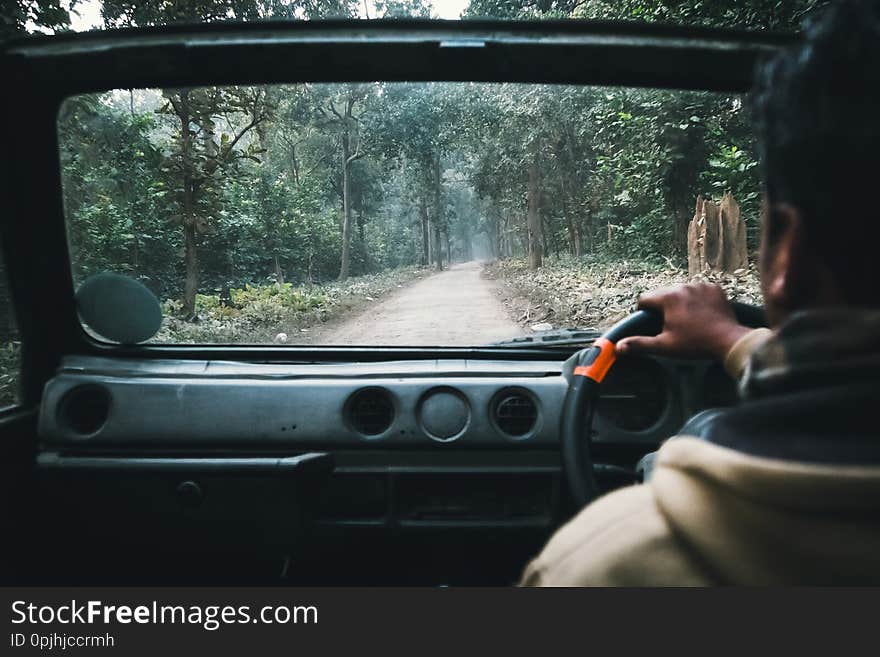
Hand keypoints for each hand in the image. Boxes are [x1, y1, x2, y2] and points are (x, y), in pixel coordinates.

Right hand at [616, 283, 750, 360]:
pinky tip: (701, 314)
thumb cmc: (695, 344)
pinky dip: (697, 299)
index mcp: (668, 298)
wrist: (728, 340)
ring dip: (680, 302)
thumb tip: (618, 347)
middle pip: (663, 294)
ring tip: (688, 320)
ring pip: (681, 291)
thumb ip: (640, 344)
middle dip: (663, 307)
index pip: (645, 299)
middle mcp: (683, 286)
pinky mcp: (714, 288)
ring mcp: (700, 286)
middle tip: (671, 325)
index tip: (650, 322)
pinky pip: (699, 291)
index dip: (644, 311)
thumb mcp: (664, 346)